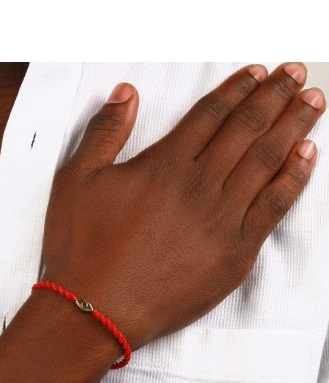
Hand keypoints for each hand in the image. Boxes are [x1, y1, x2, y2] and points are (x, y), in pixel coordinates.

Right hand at [42, 63, 324, 350]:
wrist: (96, 310)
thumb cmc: (83, 249)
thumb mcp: (76, 180)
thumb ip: (105, 132)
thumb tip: (125, 94)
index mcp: (165, 164)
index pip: (212, 114)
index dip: (238, 88)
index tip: (257, 72)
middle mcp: (200, 185)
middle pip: (247, 128)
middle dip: (275, 95)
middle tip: (295, 73)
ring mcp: (223, 219)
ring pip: (267, 160)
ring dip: (294, 125)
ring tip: (313, 101)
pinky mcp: (236, 253)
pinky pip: (275, 206)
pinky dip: (295, 177)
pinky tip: (308, 154)